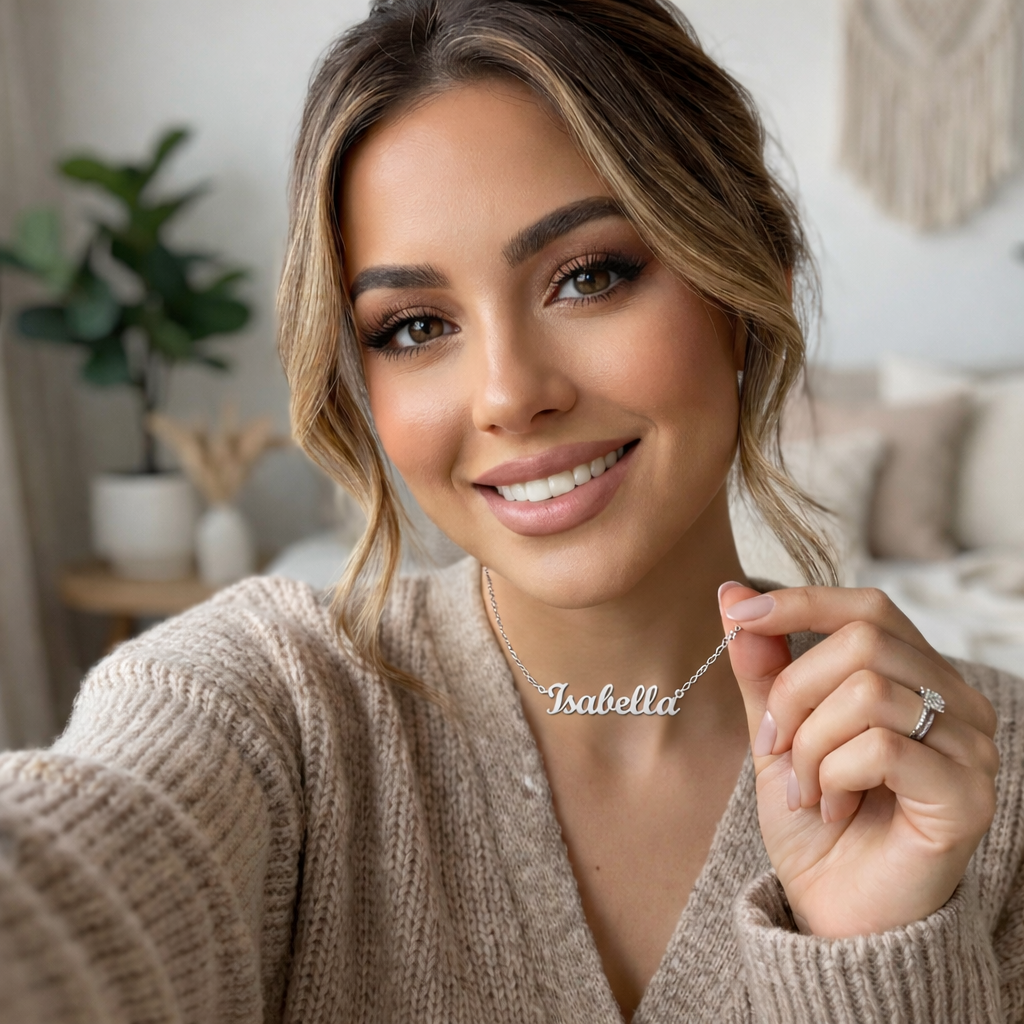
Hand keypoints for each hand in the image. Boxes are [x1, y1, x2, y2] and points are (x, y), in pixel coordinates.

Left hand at [719, 583, 998, 937]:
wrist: (835, 909)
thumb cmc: (815, 819)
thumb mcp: (777, 731)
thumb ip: (763, 668)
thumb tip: (732, 594)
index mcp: (916, 677)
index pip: (867, 607)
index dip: (800, 602)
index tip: (737, 614)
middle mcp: (956, 703)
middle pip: (861, 642)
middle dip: (793, 693)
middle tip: (776, 746)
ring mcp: (971, 747)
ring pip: (866, 693)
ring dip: (810, 745)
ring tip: (808, 789)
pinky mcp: (968, 794)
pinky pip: (882, 746)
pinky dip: (834, 775)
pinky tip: (833, 807)